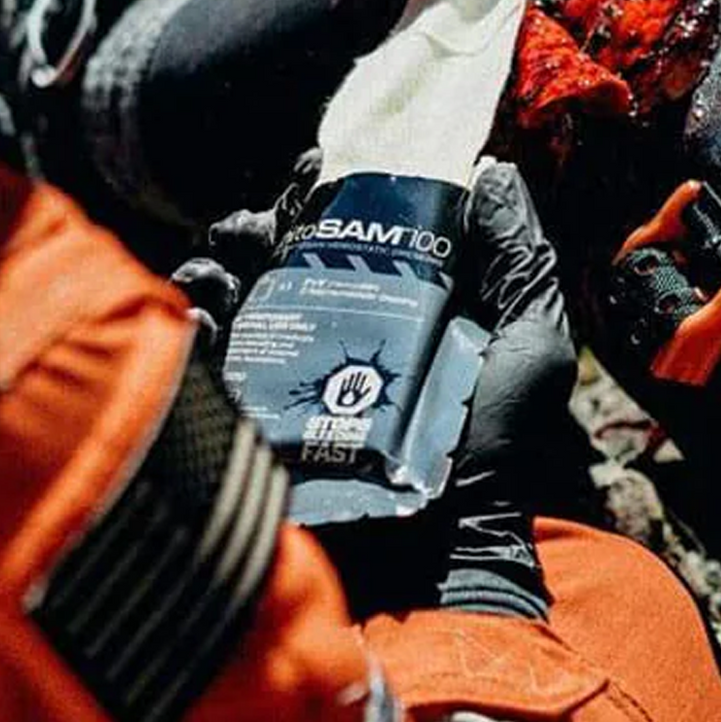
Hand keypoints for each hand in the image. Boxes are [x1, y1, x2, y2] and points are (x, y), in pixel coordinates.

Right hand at [177, 156, 583, 621]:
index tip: (315, 169)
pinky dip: (190, 319)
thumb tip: (493, 172)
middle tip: (261, 226)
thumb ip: (520, 261)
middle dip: (254, 220)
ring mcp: (282, 374)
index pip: (346, 230)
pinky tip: (205, 314)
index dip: (324, 190)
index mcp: (393, 307)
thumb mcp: (530, 349)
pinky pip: (196, 354)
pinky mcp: (245, 415)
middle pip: (271, 250)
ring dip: (215, 260)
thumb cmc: (491, 454)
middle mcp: (332, 333)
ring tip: (226, 265)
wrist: (438, 552)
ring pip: (224, 290)